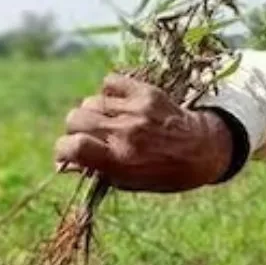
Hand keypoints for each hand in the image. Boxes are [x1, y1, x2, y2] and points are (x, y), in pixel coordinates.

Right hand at [54, 74, 234, 191]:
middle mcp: (126, 132)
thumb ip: (97, 171)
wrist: (203, 150)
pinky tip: (118, 104)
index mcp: (121, 160)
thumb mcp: (130, 182)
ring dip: (92, 113)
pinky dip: (108, 92)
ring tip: (106, 122)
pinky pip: (109, 82)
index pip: (73, 147)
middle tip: (87, 137)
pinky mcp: (145, 92)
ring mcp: (136, 110)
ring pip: (90, 101)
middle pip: (75, 119)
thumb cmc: (164, 173)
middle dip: (74, 130)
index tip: (67, 154)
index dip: (62, 150)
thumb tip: (62, 164)